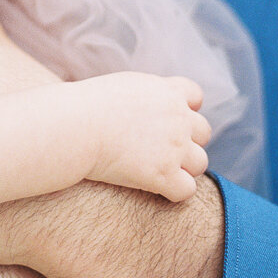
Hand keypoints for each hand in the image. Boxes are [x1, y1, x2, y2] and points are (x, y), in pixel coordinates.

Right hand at [82, 72, 210, 201]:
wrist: (75, 126)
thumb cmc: (87, 106)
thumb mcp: (124, 86)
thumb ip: (147, 96)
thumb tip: (149, 108)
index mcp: (167, 91)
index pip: (195, 96)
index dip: (185, 109)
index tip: (165, 119)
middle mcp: (178, 118)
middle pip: (203, 132)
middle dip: (186, 140)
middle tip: (159, 149)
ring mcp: (175, 148)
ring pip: (199, 163)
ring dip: (182, 168)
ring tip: (156, 170)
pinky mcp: (164, 175)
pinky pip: (187, 190)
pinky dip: (173, 192)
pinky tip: (153, 188)